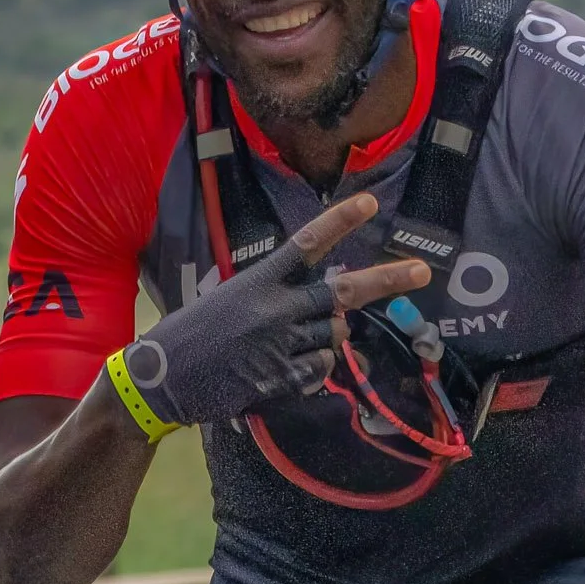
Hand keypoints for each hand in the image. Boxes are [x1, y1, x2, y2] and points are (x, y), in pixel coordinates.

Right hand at [122, 193, 429, 428]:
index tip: (370, 203)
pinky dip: (315, 367)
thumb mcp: (231, 299)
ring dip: (330, 334)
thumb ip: (277, 296)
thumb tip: (330, 310)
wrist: (162, 379)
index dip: (340, 222)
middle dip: (387, 280)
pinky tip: (284, 367)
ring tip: (294, 339)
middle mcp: (274, 310)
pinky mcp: (280, 380)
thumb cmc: (195, 334)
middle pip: (343, 292)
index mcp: (258, 282)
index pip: (306, 244)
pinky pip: (321, 368)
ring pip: (336, 334)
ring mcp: (280, 346)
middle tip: (422, 271)